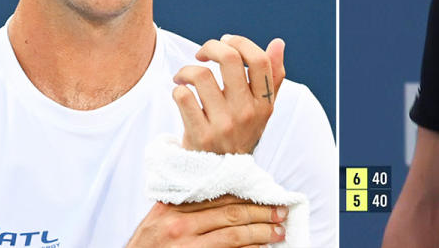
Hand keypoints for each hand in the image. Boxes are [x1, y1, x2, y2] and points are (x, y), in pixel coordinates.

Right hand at [126, 195, 286, 247]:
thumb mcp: (158, 220)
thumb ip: (184, 205)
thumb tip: (224, 194)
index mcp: (172, 208)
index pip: (218, 196)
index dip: (246, 197)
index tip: (266, 196)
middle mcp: (178, 225)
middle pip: (230, 214)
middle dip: (260, 213)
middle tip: (280, 213)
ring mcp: (186, 247)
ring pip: (233, 236)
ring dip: (260, 233)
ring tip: (277, 232)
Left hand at [173, 35, 285, 152]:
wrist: (221, 177)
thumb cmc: (240, 133)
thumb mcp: (261, 110)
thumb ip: (272, 77)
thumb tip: (278, 43)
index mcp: (264, 104)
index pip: (258, 60)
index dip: (240, 42)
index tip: (226, 42)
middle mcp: (246, 114)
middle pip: (228, 59)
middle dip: (210, 47)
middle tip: (202, 54)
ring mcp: (222, 125)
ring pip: (201, 75)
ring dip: (187, 70)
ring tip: (184, 77)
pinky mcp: (199, 135)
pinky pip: (183, 96)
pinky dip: (178, 89)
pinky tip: (180, 93)